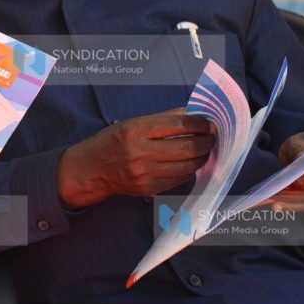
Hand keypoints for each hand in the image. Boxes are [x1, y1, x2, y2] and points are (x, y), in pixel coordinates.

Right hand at [57, 108, 214, 208]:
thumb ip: (162, 119)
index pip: (179, 124)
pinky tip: (189, 162)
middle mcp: (141, 152)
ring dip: (202, 157)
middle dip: (207, 141)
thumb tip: (192, 114)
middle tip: (211, 137)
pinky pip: (180, 179)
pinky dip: (189, 169)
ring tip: (203, 149)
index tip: (208, 123)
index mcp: (137, 130)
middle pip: (189, 147)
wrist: (92, 169)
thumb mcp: (132, 123)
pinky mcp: (150, 188)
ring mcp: (146, 173)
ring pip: (189, 165)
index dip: (200, 123)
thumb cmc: (112, 141)